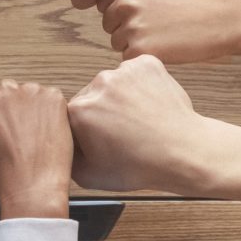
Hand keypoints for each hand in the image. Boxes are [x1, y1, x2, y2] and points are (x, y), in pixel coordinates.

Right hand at [0, 80, 72, 218]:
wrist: (33, 184)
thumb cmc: (4, 172)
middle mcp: (6, 89)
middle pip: (8, 93)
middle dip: (11, 109)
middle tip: (17, 133)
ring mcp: (31, 91)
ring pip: (30, 96)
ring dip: (31, 110)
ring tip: (33, 136)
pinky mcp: (54, 98)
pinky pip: (51, 100)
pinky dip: (51, 113)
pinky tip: (46, 133)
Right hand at [68, 55, 208, 192]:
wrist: (183, 153)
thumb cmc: (141, 166)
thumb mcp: (90, 177)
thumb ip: (66, 157)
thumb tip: (57, 146)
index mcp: (78, 110)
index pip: (72, 114)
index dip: (86, 129)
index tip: (102, 139)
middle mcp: (97, 84)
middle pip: (92, 96)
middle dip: (102, 111)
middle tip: (123, 131)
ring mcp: (123, 71)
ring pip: (113, 83)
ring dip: (121, 97)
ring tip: (139, 119)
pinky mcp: (146, 63)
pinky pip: (135, 72)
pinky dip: (141, 85)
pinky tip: (149, 105)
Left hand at [100, 0, 240, 60]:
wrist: (222, 18)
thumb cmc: (190, 4)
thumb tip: (97, 4)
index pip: (106, 2)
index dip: (126, 12)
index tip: (150, 12)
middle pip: (108, 23)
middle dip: (128, 28)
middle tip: (159, 26)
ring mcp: (131, 23)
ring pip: (116, 41)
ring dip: (134, 43)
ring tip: (164, 35)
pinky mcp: (139, 47)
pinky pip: (127, 58)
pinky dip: (143, 57)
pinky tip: (165, 47)